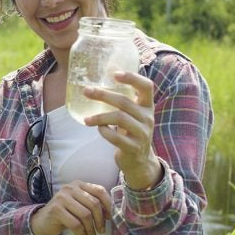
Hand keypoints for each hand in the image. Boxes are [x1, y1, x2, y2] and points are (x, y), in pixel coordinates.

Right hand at [30, 180, 110, 234]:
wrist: (42, 221)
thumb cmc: (65, 213)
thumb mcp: (80, 205)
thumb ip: (93, 205)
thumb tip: (111, 214)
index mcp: (78, 184)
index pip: (99, 190)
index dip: (108, 204)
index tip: (110, 218)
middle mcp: (70, 188)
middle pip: (94, 203)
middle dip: (100, 220)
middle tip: (101, 231)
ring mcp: (62, 198)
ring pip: (85, 215)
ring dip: (91, 229)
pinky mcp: (56, 210)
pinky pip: (75, 224)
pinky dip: (82, 234)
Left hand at [83, 71, 161, 189]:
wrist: (139, 160)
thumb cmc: (131, 131)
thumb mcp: (133, 114)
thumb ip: (124, 100)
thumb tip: (100, 79)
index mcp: (147, 106)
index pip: (146, 86)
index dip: (132, 78)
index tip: (115, 74)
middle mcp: (148, 118)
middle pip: (124, 102)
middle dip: (103, 95)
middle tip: (87, 91)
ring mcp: (142, 133)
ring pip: (119, 118)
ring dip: (99, 117)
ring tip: (86, 120)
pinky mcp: (133, 147)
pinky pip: (116, 137)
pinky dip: (104, 131)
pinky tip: (99, 129)